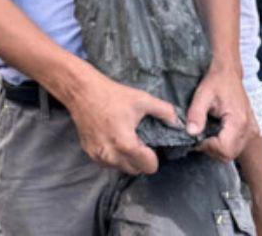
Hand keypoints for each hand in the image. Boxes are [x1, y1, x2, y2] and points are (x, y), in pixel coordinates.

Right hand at [65, 72, 182, 174]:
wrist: (83, 92)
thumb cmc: (113, 95)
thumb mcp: (142, 100)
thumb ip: (164, 112)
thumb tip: (178, 123)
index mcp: (125, 143)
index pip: (148, 167)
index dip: (154, 157)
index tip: (152, 145)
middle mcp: (110, 154)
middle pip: (135, 170)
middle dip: (142, 160)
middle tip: (142, 142)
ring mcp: (98, 156)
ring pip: (121, 168)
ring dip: (128, 160)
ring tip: (129, 140)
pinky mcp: (89, 153)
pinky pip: (108, 163)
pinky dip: (115, 157)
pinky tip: (116, 140)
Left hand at [188, 64, 253, 161]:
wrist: (228, 73)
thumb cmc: (216, 81)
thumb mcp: (202, 95)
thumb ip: (196, 114)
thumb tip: (191, 133)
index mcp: (238, 121)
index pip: (223, 149)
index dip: (207, 146)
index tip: (196, 135)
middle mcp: (248, 129)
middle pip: (228, 155)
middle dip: (211, 149)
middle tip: (200, 134)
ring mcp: (251, 131)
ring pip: (232, 153)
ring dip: (217, 147)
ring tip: (207, 131)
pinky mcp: (249, 130)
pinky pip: (236, 146)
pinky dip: (224, 144)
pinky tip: (216, 131)